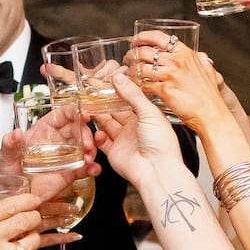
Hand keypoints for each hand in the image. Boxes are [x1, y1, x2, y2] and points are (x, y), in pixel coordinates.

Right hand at [86, 63, 182, 184]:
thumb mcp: (148, 112)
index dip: (116, 91)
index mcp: (145, 116)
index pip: (128, 99)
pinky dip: (97, 136)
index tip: (103, 82)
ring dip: (97, 116)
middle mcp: (134, 127)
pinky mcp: (114, 152)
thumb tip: (119, 78)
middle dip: (103, 102)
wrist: (157, 171)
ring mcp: (124, 140)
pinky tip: (97, 132)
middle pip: (114, 111)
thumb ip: (132, 95)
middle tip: (90, 93)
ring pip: (106, 124)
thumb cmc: (161, 144)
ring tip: (88, 108)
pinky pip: (102, 142)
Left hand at [138, 31, 227, 131]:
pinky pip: (144, 85)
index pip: (160, 37)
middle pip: (146, 51)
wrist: (211, 114)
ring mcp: (170, 75)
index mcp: (186, 54)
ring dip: (131, 71)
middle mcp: (177, 62)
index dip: (144, 37)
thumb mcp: (208, 71)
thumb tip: (201, 56)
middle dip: (132, 54)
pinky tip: (135, 88)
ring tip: (129, 75)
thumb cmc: (210, 96)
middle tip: (128, 59)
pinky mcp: (164, 90)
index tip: (136, 40)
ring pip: (141, 68)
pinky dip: (137, 86)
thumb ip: (202, 62)